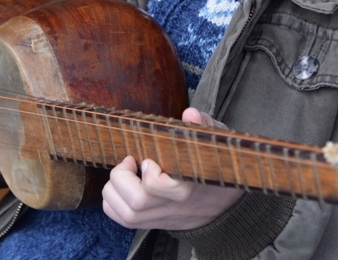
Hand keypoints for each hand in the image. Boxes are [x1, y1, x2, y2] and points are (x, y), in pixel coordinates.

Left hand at [102, 108, 243, 229]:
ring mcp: (162, 217)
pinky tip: (121, 187)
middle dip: (122, 178)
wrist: (225, 204)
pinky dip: (112, 203)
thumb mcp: (212, 141)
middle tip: (130, 162)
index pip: (157, 187)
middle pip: (137, 202)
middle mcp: (174, 206)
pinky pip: (123, 221)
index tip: (147, 159)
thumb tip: (190, 113)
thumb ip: (201, 126)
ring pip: (127, 215)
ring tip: (125, 174)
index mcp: (189, 185)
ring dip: (113, 191)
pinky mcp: (153, 223)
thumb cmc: (214, 165)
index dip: (147, 172)